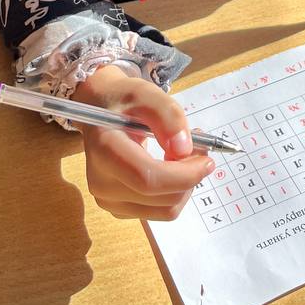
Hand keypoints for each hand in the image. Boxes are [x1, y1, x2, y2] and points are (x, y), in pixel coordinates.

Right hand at [72, 65, 213, 220]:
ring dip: (185, 185)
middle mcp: (102, 183)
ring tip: (184, 155)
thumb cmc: (122, 101)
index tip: (206, 158)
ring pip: (166, 209)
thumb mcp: (147, 94)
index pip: (148, 179)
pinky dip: (175, 191)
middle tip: (199, 147)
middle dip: (191, 176)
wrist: (98, 112)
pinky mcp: (119, 209)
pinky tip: (171, 167)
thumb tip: (183, 149)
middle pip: (162, 199)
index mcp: (105, 151)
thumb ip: (168, 116)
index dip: (185, 175)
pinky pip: (160, 210)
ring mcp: (108, 200)